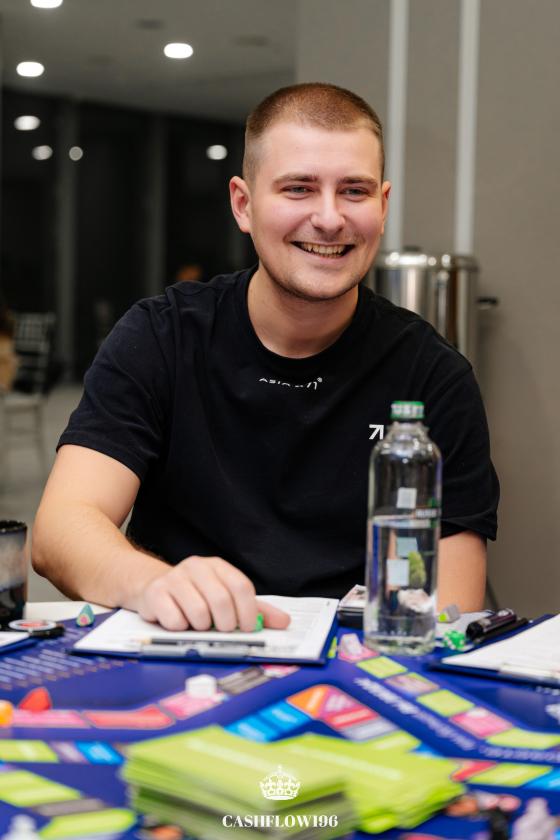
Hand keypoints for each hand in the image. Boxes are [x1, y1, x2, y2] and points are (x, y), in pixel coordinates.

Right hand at [136, 554, 290, 631]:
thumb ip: (255, 610)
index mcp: (217, 566)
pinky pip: (175, 620)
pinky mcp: (155, 593)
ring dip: (201, 627)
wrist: (152, 587)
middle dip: (226, 624)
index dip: (248, 611)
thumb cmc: (195, 595)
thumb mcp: (225, 597)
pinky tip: (178, 622)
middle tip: (222, 631)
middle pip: (221, 600)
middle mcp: (196, 567)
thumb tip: (283, 621)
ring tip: (198, 624)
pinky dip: (180, 628)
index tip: (248, 628)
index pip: (241, 586)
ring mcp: (174, 578)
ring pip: (199, 613)